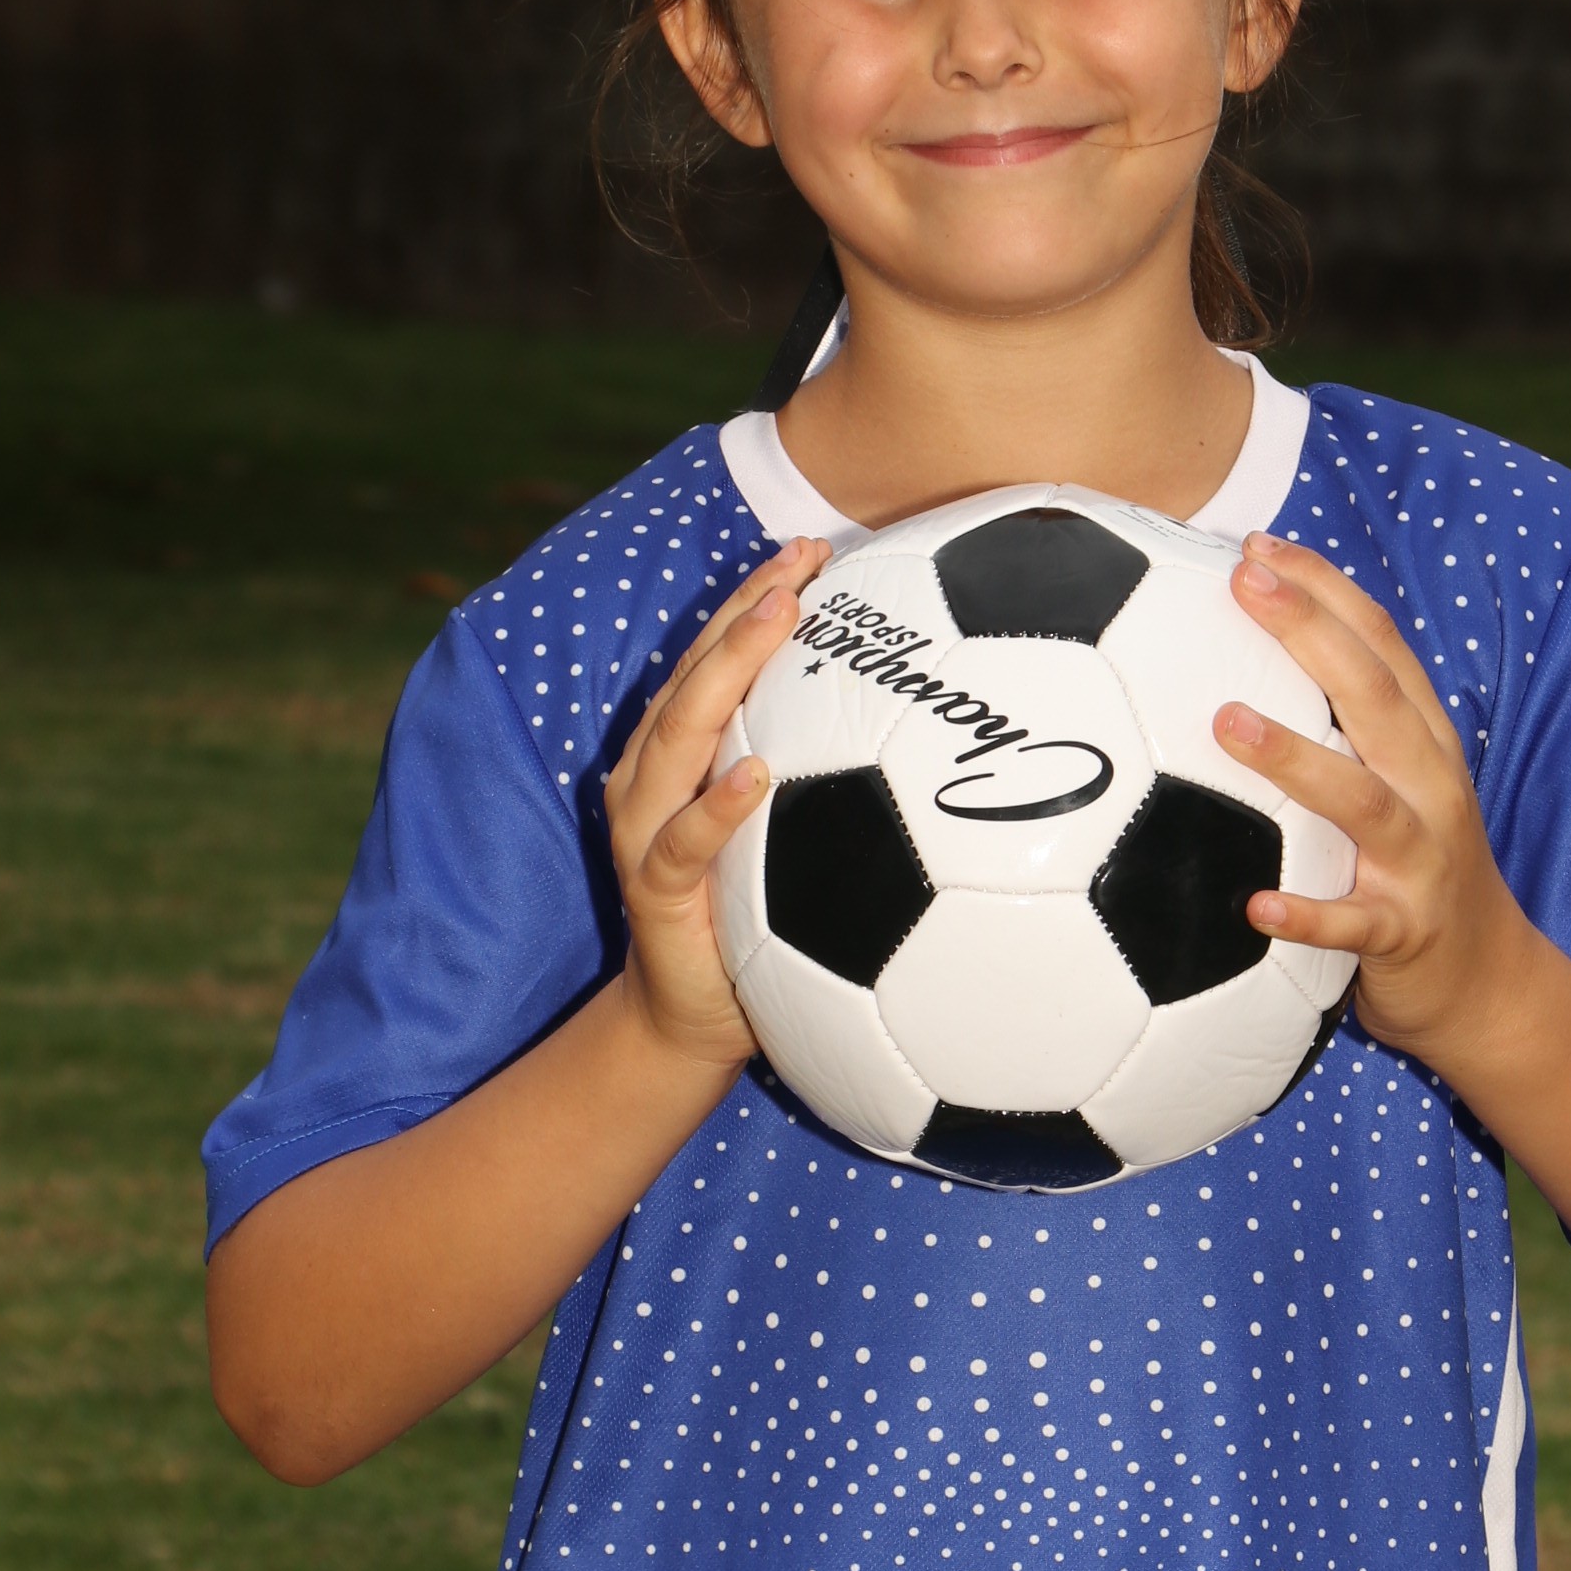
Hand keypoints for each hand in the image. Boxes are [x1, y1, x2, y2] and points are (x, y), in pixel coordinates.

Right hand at [604, 540, 828, 1068]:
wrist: (694, 1021)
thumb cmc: (755, 924)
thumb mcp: (795, 841)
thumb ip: (825, 782)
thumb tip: (924, 733)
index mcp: (685, 756)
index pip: (716, 658)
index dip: (757, 599)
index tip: (813, 549)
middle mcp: (655, 778)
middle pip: (695, 673)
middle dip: (746, 610)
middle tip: (801, 560)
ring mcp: (646, 830)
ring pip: (678, 732)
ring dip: (728, 671)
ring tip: (780, 619)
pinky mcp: (655, 889)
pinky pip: (685, 841)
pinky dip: (718, 804)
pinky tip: (756, 773)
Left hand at [1215, 533, 1537, 1095]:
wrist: (1486, 982)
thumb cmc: (1412, 867)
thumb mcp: (1393, 783)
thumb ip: (1338, 728)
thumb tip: (1235, 666)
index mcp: (1423, 742)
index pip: (1380, 644)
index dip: (1323, 589)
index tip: (1257, 548)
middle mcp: (1429, 787)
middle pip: (1373, 695)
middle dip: (1310, 631)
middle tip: (1243, 585)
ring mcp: (1419, 858)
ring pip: (1361, 800)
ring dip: (1295, 759)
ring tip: (1227, 722)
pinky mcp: (1403, 931)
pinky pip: (1351, 926)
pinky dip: (1306, 916)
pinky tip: (1254, 906)